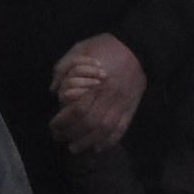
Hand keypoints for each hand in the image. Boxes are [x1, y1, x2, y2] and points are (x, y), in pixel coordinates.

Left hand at [48, 33, 146, 151]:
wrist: (139, 46)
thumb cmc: (106, 47)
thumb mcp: (80, 49)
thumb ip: (64, 67)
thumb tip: (54, 90)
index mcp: (96, 81)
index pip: (78, 109)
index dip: (63, 121)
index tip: (53, 125)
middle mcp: (109, 96)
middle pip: (89, 123)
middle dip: (71, 134)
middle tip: (60, 138)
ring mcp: (122, 103)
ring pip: (104, 130)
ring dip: (88, 142)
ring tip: (75, 147)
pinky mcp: (131, 107)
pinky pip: (121, 128)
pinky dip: (109, 141)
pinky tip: (98, 147)